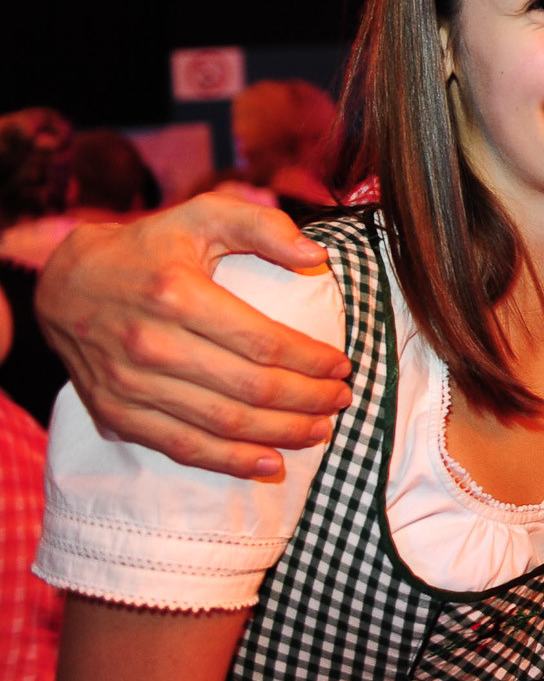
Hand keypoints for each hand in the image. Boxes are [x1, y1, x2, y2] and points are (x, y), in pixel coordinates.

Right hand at [36, 194, 352, 477]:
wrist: (64, 283)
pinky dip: (232, 463)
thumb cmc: (149, 248)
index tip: (342, 366)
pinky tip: (271, 463)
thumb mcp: (202, 216)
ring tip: (320, 429)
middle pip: (250, 388)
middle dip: (308, 399)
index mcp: (177, 295)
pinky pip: (183, 448)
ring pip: (223, 424)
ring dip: (281, 433)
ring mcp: (130, 385)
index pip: (263, 343)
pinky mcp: (116, 414)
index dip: (311, 361)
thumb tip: (315, 257)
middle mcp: (150, 345)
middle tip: (340, 399)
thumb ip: (262, 225)